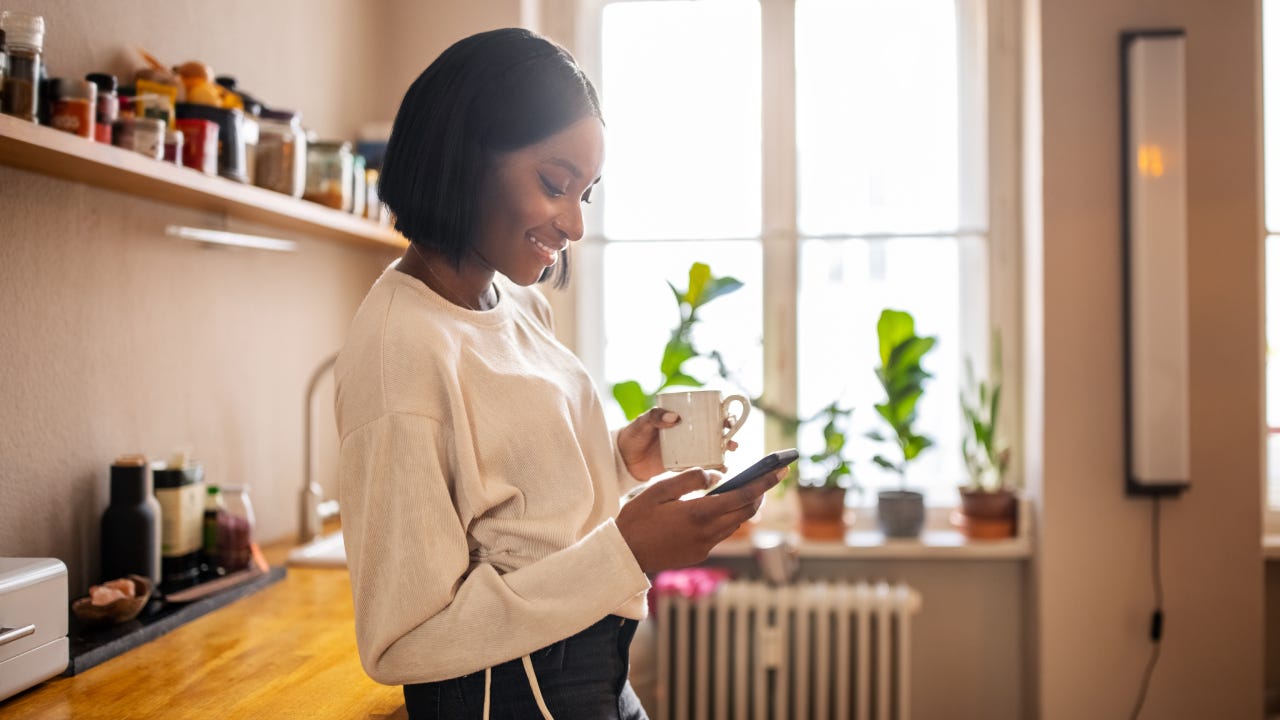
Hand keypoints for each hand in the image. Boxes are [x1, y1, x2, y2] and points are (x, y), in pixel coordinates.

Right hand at [615, 465, 785, 573]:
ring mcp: (704, 546)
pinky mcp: (699, 554)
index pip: (741, 496)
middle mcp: (707, 532)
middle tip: (770, 476)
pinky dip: (727, 518)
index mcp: (698, 513)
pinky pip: (721, 533)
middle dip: (760, 493)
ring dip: (744, 507)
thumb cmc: (636, 519)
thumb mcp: (658, 490)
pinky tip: (722, 508)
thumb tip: (716, 476)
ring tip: (750, 489)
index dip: (763, 482)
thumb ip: (689, 479)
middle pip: (745, 511)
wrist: (623, 555)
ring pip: (735, 524)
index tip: (779, 471)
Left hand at [617, 407, 740, 479]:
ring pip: (712, 449)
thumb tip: (674, 417)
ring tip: (729, 458)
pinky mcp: (683, 465)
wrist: (623, 459)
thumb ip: (655, 416)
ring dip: (724, 453)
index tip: (729, 420)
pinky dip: (713, 468)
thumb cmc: (633, 434)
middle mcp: (689, 433)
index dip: (723, 415)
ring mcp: (687, 449)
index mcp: (682, 417)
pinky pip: (702, 466)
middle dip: (729, 436)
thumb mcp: (642, 422)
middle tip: (732, 442)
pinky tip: (720, 472)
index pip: (707, 413)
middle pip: (715, 432)